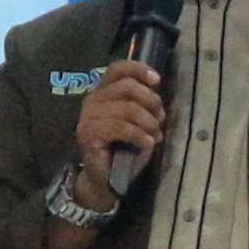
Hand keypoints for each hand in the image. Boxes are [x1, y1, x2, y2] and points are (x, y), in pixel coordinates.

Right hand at [69, 59, 165, 201]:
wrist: (109, 180)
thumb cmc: (125, 149)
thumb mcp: (139, 121)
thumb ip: (145, 105)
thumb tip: (157, 99)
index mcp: (103, 92)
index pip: (118, 69)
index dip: (138, 69)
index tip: (157, 80)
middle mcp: (92, 100)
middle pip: (126, 86)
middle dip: (150, 101)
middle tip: (160, 118)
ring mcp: (88, 117)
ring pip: (127, 108)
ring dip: (148, 121)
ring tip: (155, 134)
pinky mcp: (88, 134)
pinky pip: (120, 127)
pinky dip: (139, 135)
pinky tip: (148, 143)